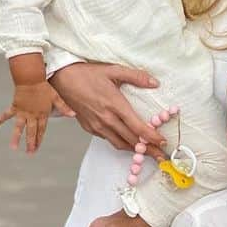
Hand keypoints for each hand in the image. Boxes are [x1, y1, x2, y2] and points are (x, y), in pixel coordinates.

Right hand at [0, 81, 74, 152]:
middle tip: (29, 153)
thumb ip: (64, 107)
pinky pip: (5, 115)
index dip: (39, 139)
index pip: (41, 130)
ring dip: (16, 137)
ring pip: (19, 127)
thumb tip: (73, 115)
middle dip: (30, 143)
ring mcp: (22, 112)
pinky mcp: (14, 107)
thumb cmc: (44, 87)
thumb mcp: (56, 97)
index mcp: (42, 114)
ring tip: (13, 147)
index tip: (36, 148)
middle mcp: (31, 115)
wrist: (31, 79)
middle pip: (31, 131)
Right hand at [48, 62, 165, 157]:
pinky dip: (121, 143)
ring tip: (147, 153)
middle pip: (131, 140)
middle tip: (160, 156)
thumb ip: (136, 77)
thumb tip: (155, 83)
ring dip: (134, 150)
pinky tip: (128, 142)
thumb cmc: (87, 74)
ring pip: (119, 143)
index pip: (137, 127)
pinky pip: (108, 139)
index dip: (152, 137)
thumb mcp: (113, 70)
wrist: (63, 79)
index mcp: (114, 105)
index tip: (163, 143)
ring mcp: (96, 125)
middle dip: (148, 150)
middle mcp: (106, 118)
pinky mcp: (89, 128)